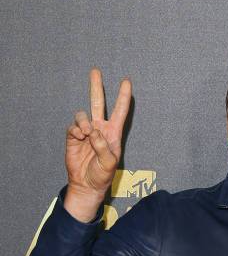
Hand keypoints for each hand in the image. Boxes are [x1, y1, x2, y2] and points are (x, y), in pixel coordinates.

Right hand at [65, 68, 131, 199]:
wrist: (87, 184)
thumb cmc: (102, 175)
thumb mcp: (109, 163)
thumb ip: (103, 147)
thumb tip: (93, 131)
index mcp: (113, 133)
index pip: (119, 111)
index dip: (123, 96)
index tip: (126, 81)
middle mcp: (100, 129)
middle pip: (98, 103)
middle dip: (96, 87)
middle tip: (95, 71)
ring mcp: (86, 132)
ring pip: (83, 115)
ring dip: (83, 122)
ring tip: (85, 133)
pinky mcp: (73, 137)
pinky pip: (73, 127)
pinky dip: (75, 130)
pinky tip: (78, 137)